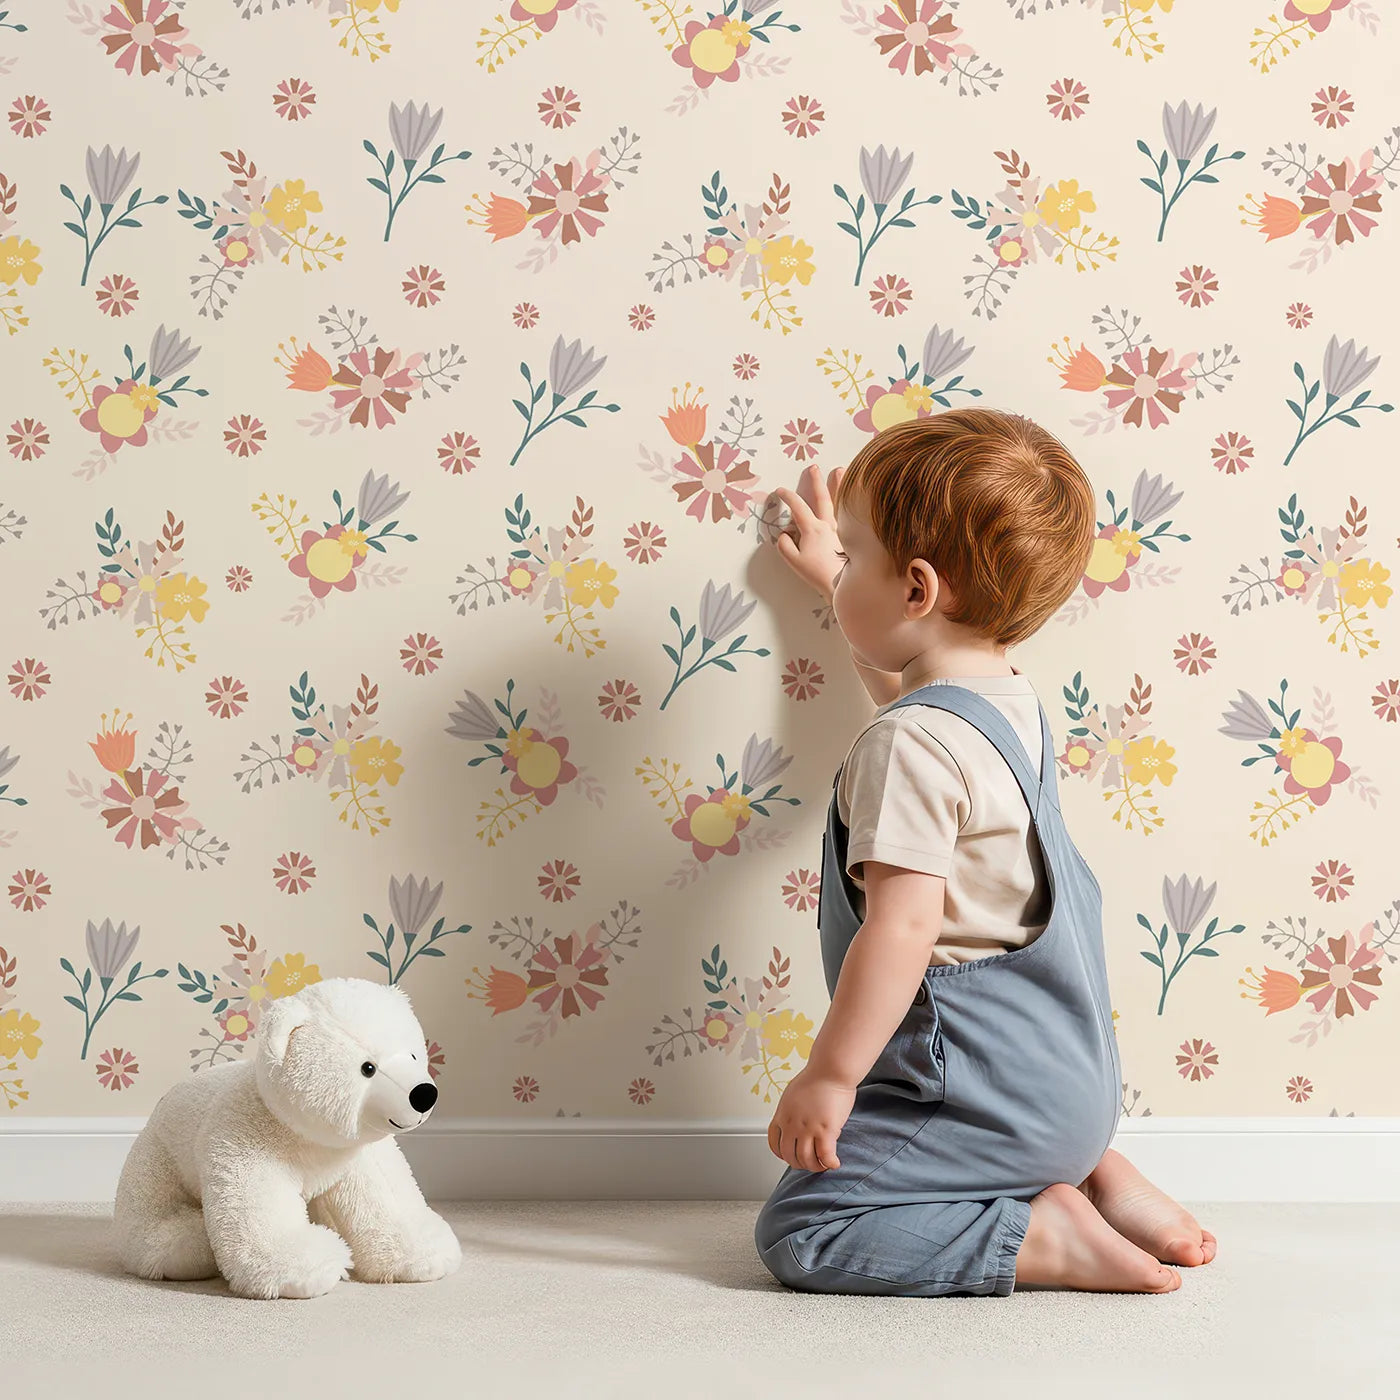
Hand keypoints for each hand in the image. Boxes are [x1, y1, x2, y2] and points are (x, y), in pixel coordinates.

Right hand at [766, 464, 846, 601]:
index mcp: (813, 529)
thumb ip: (785, 546)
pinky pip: (851, 514)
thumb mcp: (794, 562)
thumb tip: (783, 535)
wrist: (844, 584)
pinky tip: (857, 497)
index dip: (787, 496)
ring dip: (839, 485)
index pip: (798, 507)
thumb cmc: (819, 574)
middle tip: (813, 468)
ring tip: (840, 470)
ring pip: (841, 501)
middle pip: (821, 497)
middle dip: (815, 481)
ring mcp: (843, 529)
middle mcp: (830, 524)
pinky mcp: (853, 536)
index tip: (780, 491)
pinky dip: (853, 502)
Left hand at [766, 1067, 856, 1171]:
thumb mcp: (793, 1094)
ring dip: (815, 1166)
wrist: (831, 1069)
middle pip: (789, 1155)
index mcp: (782, 1115)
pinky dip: (830, 1164)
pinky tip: (835, 1163)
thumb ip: (793, 1110)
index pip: (774, 1143)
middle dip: (799, 1163)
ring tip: (823, 1164)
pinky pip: (825, 1156)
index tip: (789, 1156)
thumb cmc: (817, 1077)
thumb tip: (799, 1119)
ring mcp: (808, 1129)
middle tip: (809, 1162)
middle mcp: (792, 1124)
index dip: (782, 1154)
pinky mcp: (826, 1131)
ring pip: (806, 1160)